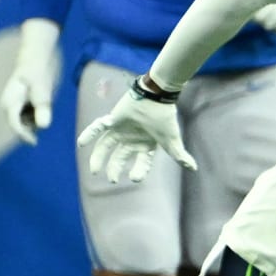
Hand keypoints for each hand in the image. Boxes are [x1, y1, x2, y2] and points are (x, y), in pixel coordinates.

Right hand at [0, 19, 59, 145]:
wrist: (36, 57)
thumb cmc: (39, 71)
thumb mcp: (43, 88)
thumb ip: (43, 106)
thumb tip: (42, 126)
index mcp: (10, 103)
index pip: (15, 125)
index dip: (24, 136)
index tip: (35, 142)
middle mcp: (8, 105)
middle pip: (19, 125)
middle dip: (31, 128)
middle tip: (45, 117)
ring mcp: (13, 104)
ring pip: (24, 121)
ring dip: (34, 120)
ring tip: (44, 104)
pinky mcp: (20, 102)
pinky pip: (27, 114)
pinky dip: (36, 115)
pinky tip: (43, 103)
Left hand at [76, 80, 196, 183]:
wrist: (157, 96)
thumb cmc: (164, 117)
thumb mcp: (171, 139)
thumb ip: (179, 155)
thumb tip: (194, 168)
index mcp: (145, 144)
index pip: (142, 162)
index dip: (139, 171)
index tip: (135, 178)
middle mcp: (131, 139)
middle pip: (119, 156)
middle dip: (114, 168)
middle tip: (112, 179)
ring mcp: (120, 129)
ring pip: (105, 146)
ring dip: (98, 157)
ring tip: (94, 170)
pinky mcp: (112, 119)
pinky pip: (97, 128)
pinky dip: (88, 134)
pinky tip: (81, 144)